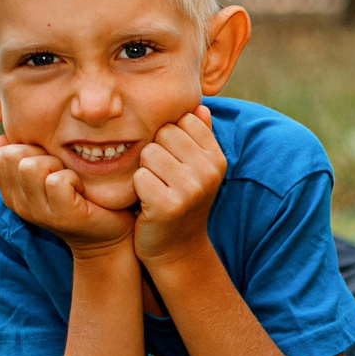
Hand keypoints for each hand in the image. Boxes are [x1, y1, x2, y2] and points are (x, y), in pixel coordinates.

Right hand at [0, 135, 132, 256]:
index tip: (45, 160)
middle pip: (12, 155)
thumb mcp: (44, 177)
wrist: (105, 236)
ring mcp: (39, 212)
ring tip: (70, 179)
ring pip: (31, 166)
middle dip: (40, 153)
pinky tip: (81, 190)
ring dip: (56, 165)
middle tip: (60, 169)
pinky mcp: (63, 215)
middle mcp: (19, 204)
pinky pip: (58, 181)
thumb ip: (22, 159)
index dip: (23, 148)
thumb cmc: (76, 197)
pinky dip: (74, 178)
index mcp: (11, 193)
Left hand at [132, 107, 224, 266]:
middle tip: (163, 178)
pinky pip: (139, 176)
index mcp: (217, 158)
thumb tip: (200, 106)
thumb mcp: (196, 169)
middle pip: (164, 133)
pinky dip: (137, 189)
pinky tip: (147, 202)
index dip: (170, 138)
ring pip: (149, 153)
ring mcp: (191, 189)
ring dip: (145, 171)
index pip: (184, 120)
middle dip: (155, 153)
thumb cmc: (180, 201)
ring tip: (155, 189)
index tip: (174, 162)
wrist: (176, 248)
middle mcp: (209, 172)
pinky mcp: (169, 205)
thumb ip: (198, 137)